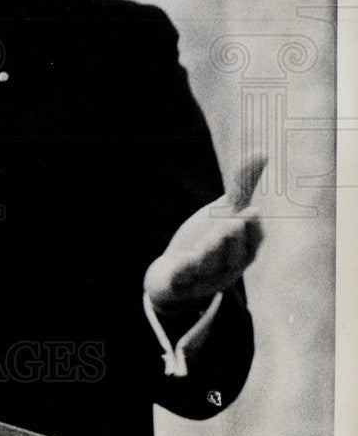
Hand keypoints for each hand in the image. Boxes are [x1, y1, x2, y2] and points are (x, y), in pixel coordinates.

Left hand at [144, 155, 265, 312]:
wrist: (173, 273)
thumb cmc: (208, 238)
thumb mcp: (224, 211)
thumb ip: (242, 185)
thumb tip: (263, 152)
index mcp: (241, 252)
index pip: (253, 243)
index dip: (253, 229)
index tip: (250, 210)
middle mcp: (227, 268)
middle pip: (233, 255)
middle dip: (232, 238)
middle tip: (231, 221)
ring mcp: (203, 278)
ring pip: (209, 267)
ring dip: (210, 253)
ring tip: (210, 237)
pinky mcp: (180, 283)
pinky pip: (183, 280)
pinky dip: (184, 271)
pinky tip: (182, 260)